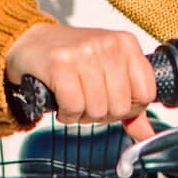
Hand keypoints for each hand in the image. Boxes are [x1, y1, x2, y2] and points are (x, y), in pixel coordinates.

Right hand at [3, 23, 155, 126]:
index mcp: (126, 44)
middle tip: (88, 102)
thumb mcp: (109, 74)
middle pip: (121, 107)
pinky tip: (62, 104)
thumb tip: (147, 135)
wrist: (31, 42)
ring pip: (97, 110)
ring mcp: (84, 53)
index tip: (112, 101)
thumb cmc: (72, 59)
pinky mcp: (61, 64)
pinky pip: (74, 108)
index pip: (147, 93)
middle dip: (103, 114)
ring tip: (74, 100)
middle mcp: (108, 45)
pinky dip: (67, 114)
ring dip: (82, 115)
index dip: (130, 108)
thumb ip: (131, 104)